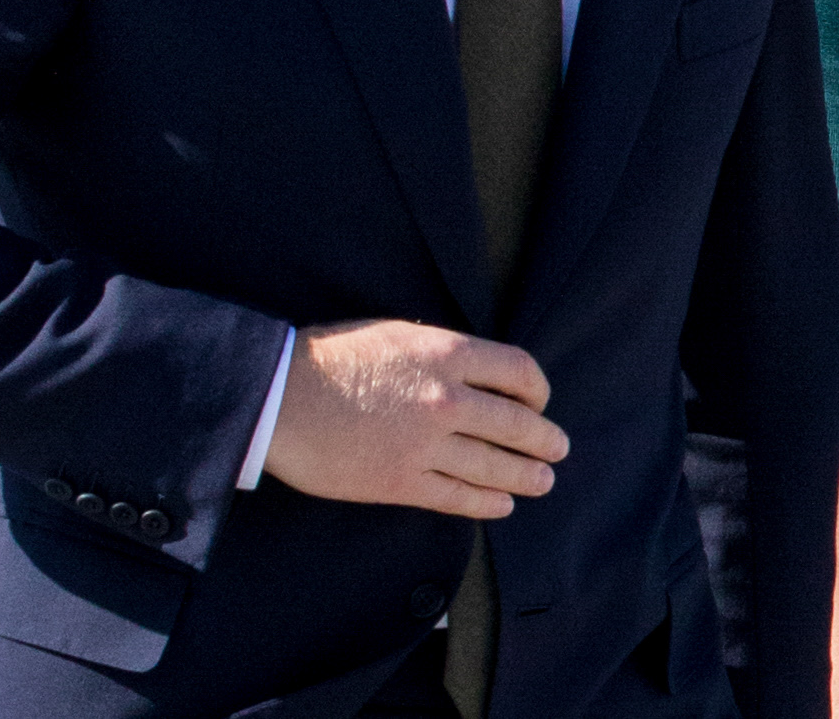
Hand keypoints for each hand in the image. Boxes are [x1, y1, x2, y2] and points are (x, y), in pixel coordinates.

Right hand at [260, 319, 567, 517]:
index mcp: (447, 354)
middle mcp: (446, 398)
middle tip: (557, 448)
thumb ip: (444, 355)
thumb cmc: (335, 358)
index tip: (540, 401)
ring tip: (543, 481)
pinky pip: (459, 497)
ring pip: (495, 466)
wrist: (281, 398)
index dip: (538, 390)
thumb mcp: (399, 334)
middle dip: (544, 440)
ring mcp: (426, 444)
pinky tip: (501, 504)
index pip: (519, 372)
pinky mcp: (402, 482)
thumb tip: (480, 375)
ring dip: (526, 476)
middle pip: (516, 423)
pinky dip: (488, 503)